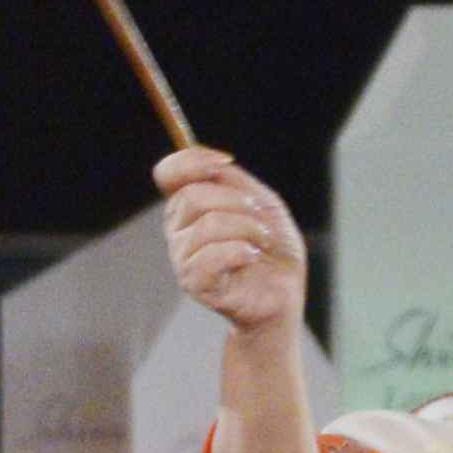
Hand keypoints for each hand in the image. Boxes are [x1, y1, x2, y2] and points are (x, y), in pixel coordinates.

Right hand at [157, 146, 305, 335]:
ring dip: (247, 230)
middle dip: (238, 202)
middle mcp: (178, 230)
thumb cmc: (272, 249)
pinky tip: (251, 259)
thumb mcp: (261, 202)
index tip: (224, 161)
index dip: (191, 161)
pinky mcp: (194, 284)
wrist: (285, 293)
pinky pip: (210, 257)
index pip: (168, 173)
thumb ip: (232, 179)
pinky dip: (241, 253)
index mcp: (190, 206)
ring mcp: (183, 258)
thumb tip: (211, 160)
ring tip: (261, 243)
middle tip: (260, 221)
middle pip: (192, 196)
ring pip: (207, 225)